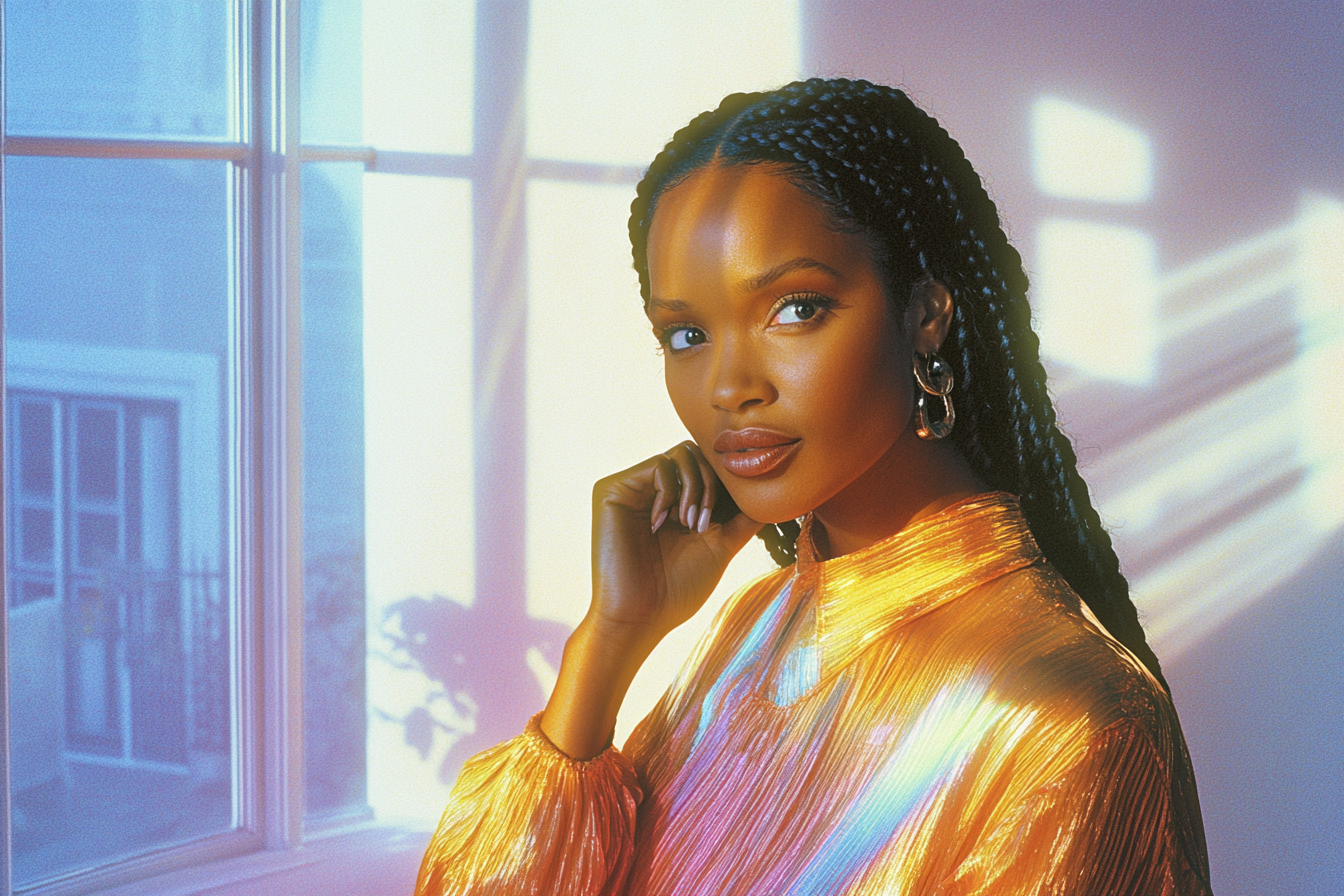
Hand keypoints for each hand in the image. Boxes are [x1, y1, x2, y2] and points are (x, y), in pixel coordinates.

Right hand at [589, 440, 760, 644]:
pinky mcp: (612, 489)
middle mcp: (653, 490)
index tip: (724, 519)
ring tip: (689, 524)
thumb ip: (742, 519)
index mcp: (675, 503)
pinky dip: (671, 491)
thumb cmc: (677, 590)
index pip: (708, 469)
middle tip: (704, 524)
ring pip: (681, 453)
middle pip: (697, 453)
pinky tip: (662, 523)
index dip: (724, 485)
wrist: (641, 616)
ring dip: (695, 488)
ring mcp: (632, 488)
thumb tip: (772, 498)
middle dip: (712, 484)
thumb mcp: (720, 547)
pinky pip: (658, 465)